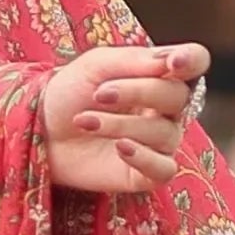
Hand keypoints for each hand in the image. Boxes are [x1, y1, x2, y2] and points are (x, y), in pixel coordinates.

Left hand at [41, 42, 207, 193]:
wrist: (40, 131)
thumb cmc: (69, 93)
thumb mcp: (95, 65)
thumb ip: (133, 60)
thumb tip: (170, 60)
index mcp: (159, 76)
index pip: (195, 62)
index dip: (191, 60)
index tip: (173, 63)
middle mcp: (166, 109)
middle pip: (178, 97)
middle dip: (138, 92)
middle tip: (99, 94)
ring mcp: (159, 143)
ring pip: (164, 132)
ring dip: (122, 124)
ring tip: (85, 121)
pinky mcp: (146, 173)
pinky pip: (164, 168)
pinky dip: (144, 157)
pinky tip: (119, 147)